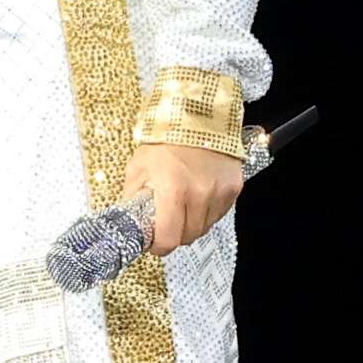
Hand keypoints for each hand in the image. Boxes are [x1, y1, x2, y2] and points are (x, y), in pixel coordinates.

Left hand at [120, 142, 244, 255]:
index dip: (159, 246)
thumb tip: (128, 221)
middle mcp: (200, 194)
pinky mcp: (234, 188)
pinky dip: (207, 212)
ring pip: (205, 227)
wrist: (196, 116)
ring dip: (192, 223)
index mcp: (172, 190)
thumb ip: (133, 198)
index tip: (154, 244)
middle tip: (166, 223)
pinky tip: (197, 196)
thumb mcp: (137, 168)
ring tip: (182, 205)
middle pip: (189, 236)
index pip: (169, 238)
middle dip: (175, 234)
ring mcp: (220, 192)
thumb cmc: (164, 140)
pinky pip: (219, 213)